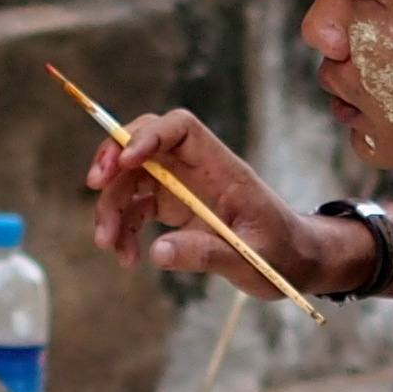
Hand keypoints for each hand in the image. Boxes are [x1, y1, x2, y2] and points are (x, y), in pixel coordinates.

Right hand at [86, 108, 345, 299]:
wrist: (297, 262)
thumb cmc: (284, 255)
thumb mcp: (252, 260)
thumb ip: (207, 255)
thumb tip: (157, 252)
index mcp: (224, 169)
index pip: (181, 129)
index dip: (149, 135)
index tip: (125, 161)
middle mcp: (199, 170)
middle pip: (146, 143)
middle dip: (114, 157)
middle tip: (95, 185)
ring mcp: (183, 187)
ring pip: (133, 178)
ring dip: (111, 205)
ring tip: (108, 244)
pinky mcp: (174, 208)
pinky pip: (136, 207)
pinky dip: (122, 228)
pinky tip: (126, 257)